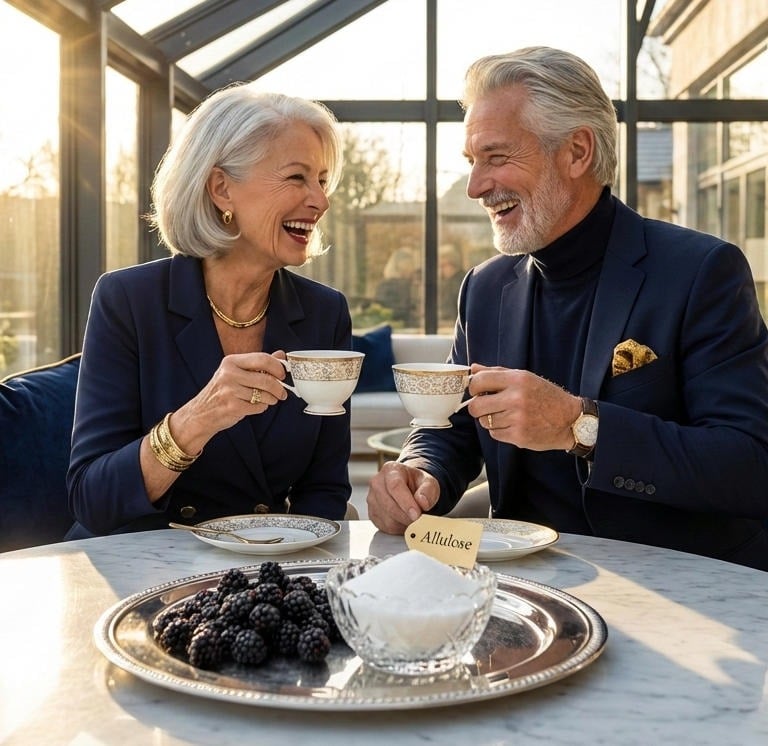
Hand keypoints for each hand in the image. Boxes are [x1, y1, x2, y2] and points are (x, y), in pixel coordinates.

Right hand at [169, 351, 289, 452]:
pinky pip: (258, 407)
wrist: (201, 413)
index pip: (262, 359)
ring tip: (268, 400)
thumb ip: (258, 364)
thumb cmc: (221, 392)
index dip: (278, 367)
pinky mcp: (233, 407)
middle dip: (279, 388)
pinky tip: (254, 406)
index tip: (283, 374)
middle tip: (282, 393)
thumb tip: (280, 355)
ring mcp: (230, 391)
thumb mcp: (236, 372)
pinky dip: (261, 408)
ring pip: (264, 395)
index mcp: (231, 362)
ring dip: (271, 399)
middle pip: (266, 379)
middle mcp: (229, 374)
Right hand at [366, 461, 439, 533]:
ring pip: (387, 519)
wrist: (407, 486)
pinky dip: (398, 527)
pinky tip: (404, 520)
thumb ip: (428, 490)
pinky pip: (385, 526)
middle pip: (389, 505)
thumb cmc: (416, 483)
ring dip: (403, 523)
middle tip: (420, 519)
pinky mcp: (372, 513)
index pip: (395, 486)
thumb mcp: (428, 482)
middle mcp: (377, 483)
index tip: (417, 514)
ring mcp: (372, 498)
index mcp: (391, 470)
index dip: (406, 502)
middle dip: (407, 516)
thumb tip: (423, 503)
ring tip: (412, 517)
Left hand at [467, 365, 581, 450]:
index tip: (476, 391)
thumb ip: (497, 372)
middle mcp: (516, 398)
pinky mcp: (519, 436)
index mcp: (517, 380)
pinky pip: (494, 434)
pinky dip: (499, 430)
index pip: (479, 381)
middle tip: (485, 406)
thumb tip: (472, 369)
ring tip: (505, 415)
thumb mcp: (524, 377)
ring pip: (484, 421)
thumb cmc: (545, 396)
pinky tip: (512, 425)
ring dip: (490, 419)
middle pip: (475, 406)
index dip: (472, 388)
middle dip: (476, 407)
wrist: (570, 420)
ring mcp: (517, 419)